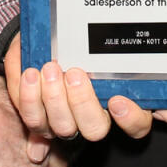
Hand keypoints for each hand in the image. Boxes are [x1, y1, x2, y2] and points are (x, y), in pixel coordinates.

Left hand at [5, 34, 153, 148]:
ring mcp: (64, 121)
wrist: (44, 36)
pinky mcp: (37, 118)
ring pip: (62, 127)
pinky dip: (29, 97)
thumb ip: (109, 47)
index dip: (130, 119)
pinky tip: (31, 75)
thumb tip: (122, 49)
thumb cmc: (77, 41)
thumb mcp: (95, 40)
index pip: (137, 124)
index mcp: (117, 102)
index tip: (117, 100)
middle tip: (73, 73)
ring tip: (49, 69)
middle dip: (82, 102)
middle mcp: (92, 118)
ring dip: (53, 99)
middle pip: (95, 129)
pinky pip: (32, 118)